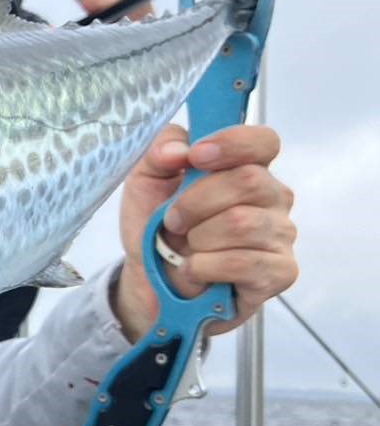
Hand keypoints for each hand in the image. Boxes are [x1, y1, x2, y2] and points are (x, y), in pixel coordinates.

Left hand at [111, 124, 297, 342]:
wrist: (150, 283)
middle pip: (248, 181)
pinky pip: (243, 262)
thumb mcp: (144, 182)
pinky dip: (203, 267)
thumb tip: (178, 150)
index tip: (195, 157)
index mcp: (247, 168)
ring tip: (186, 248)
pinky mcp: (280, 272)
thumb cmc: (156, 228)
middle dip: (195, 202)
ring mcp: (280, 235)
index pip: (264, 141)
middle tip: (172, 222)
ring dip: (197, 238)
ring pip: (242, 223)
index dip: (232, 144)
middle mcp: (273, 198)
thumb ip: (158, 153)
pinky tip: (194, 270)